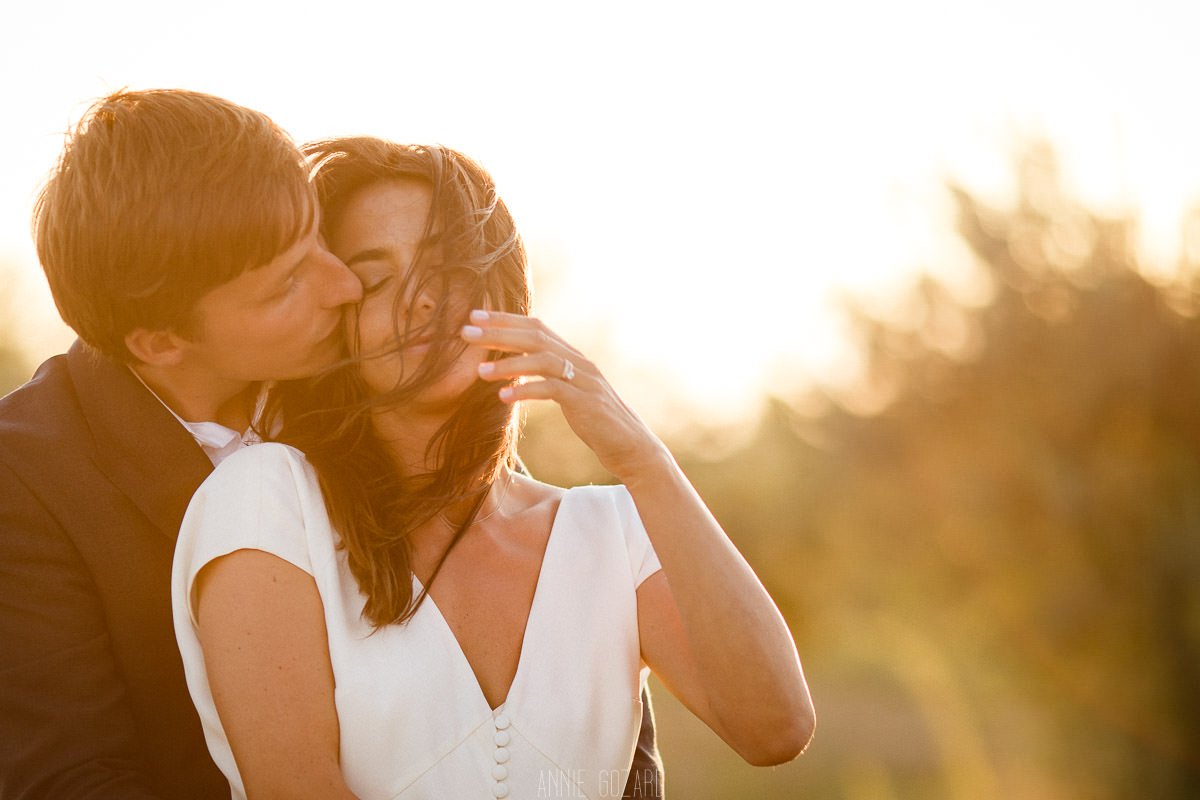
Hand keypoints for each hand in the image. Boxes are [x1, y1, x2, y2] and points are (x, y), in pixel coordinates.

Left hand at [461, 310, 669, 480]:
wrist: (632, 447)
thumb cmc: (597, 423)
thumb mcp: (570, 394)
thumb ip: (549, 377)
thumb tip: (519, 369)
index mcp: (573, 357)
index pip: (536, 327)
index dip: (505, 319)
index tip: (474, 316)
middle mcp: (579, 362)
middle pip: (535, 337)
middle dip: (498, 332)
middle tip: (465, 332)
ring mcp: (585, 380)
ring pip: (542, 359)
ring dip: (507, 362)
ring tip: (478, 371)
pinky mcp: (586, 402)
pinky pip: (552, 389)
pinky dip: (525, 389)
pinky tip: (502, 395)